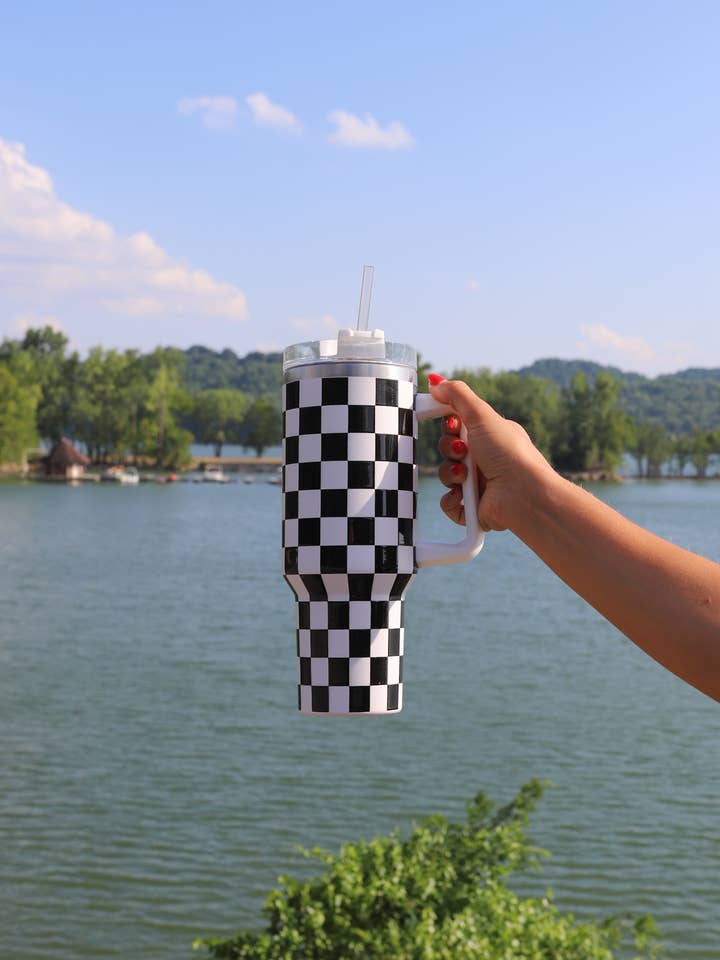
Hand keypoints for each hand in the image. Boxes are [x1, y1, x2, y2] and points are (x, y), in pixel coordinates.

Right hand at [429, 376, 557, 532]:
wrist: (524, 494)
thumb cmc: (509, 453)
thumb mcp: (482, 415)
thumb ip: (457, 395)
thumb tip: (436, 382)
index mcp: (490, 436)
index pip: (459, 425)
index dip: (449, 423)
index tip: (445, 420)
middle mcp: (486, 459)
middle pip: (449, 448)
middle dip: (449, 447)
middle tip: (463, 449)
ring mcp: (479, 484)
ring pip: (446, 475)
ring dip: (450, 473)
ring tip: (465, 475)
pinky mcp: (473, 508)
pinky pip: (449, 503)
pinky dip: (451, 500)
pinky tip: (462, 496)